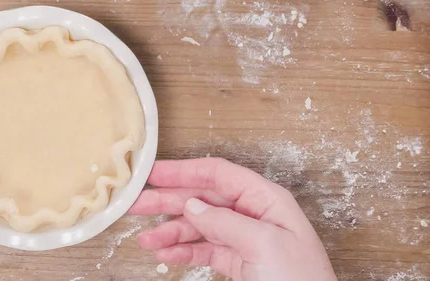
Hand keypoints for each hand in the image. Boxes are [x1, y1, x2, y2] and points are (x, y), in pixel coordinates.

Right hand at [129, 158, 336, 280]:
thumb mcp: (263, 244)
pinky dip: (181, 250)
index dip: (184, 171)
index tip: (154, 173)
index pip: (217, 174)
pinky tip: (164, 252)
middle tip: (138, 204)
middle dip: (168, 201)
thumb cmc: (301, 280)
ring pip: (198, 225)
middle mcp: (252, 214)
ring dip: (170, 230)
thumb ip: (225, 221)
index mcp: (264, 199)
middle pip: (202, 198)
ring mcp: (243, 238)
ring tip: (146, 239)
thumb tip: (193, 205)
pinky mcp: (236, 262)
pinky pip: (203, 249)